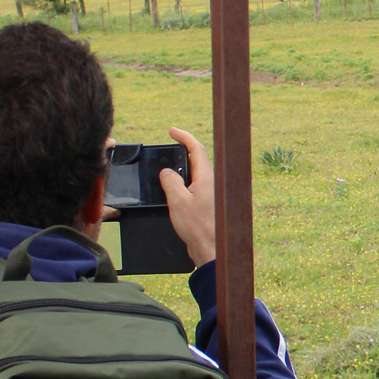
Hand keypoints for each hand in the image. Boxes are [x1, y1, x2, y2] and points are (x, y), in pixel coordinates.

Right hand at [159, 127, 215, 265]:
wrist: (211, 248)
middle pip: (197, 159)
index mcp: (207, 177)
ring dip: (182, 169)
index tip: (172, 131)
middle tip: (168, 146)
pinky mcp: (208, 203)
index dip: (184, 136)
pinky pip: (194, 186)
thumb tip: (167, 172)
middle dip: (183, 151)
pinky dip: (184, 183)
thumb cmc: (197, 227)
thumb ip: (170, 182)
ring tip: (167, 170)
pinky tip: (174, 191)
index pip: (196, 149)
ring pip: (195, 173)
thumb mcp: (177, 201)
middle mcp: (212, 182)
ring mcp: (211, 193)